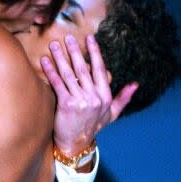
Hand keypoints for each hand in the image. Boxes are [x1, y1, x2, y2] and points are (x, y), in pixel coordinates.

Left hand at [41, 34, 138, 155]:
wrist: (76, 144)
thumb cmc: (92, 127)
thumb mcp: (111, 114)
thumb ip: (123, 98)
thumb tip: (135, 84)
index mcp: (105, 96)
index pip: (99, 69)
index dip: (94, 53)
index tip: (90, 39)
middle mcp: (94, 97)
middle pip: (83, 69)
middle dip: (75, 51)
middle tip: (68, 37)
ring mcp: (80, 101)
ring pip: (69, 74)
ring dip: (60, 58)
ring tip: (53, 45)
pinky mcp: (66, 105)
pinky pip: (58, 84)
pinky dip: (51, 71)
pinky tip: (45, 61)